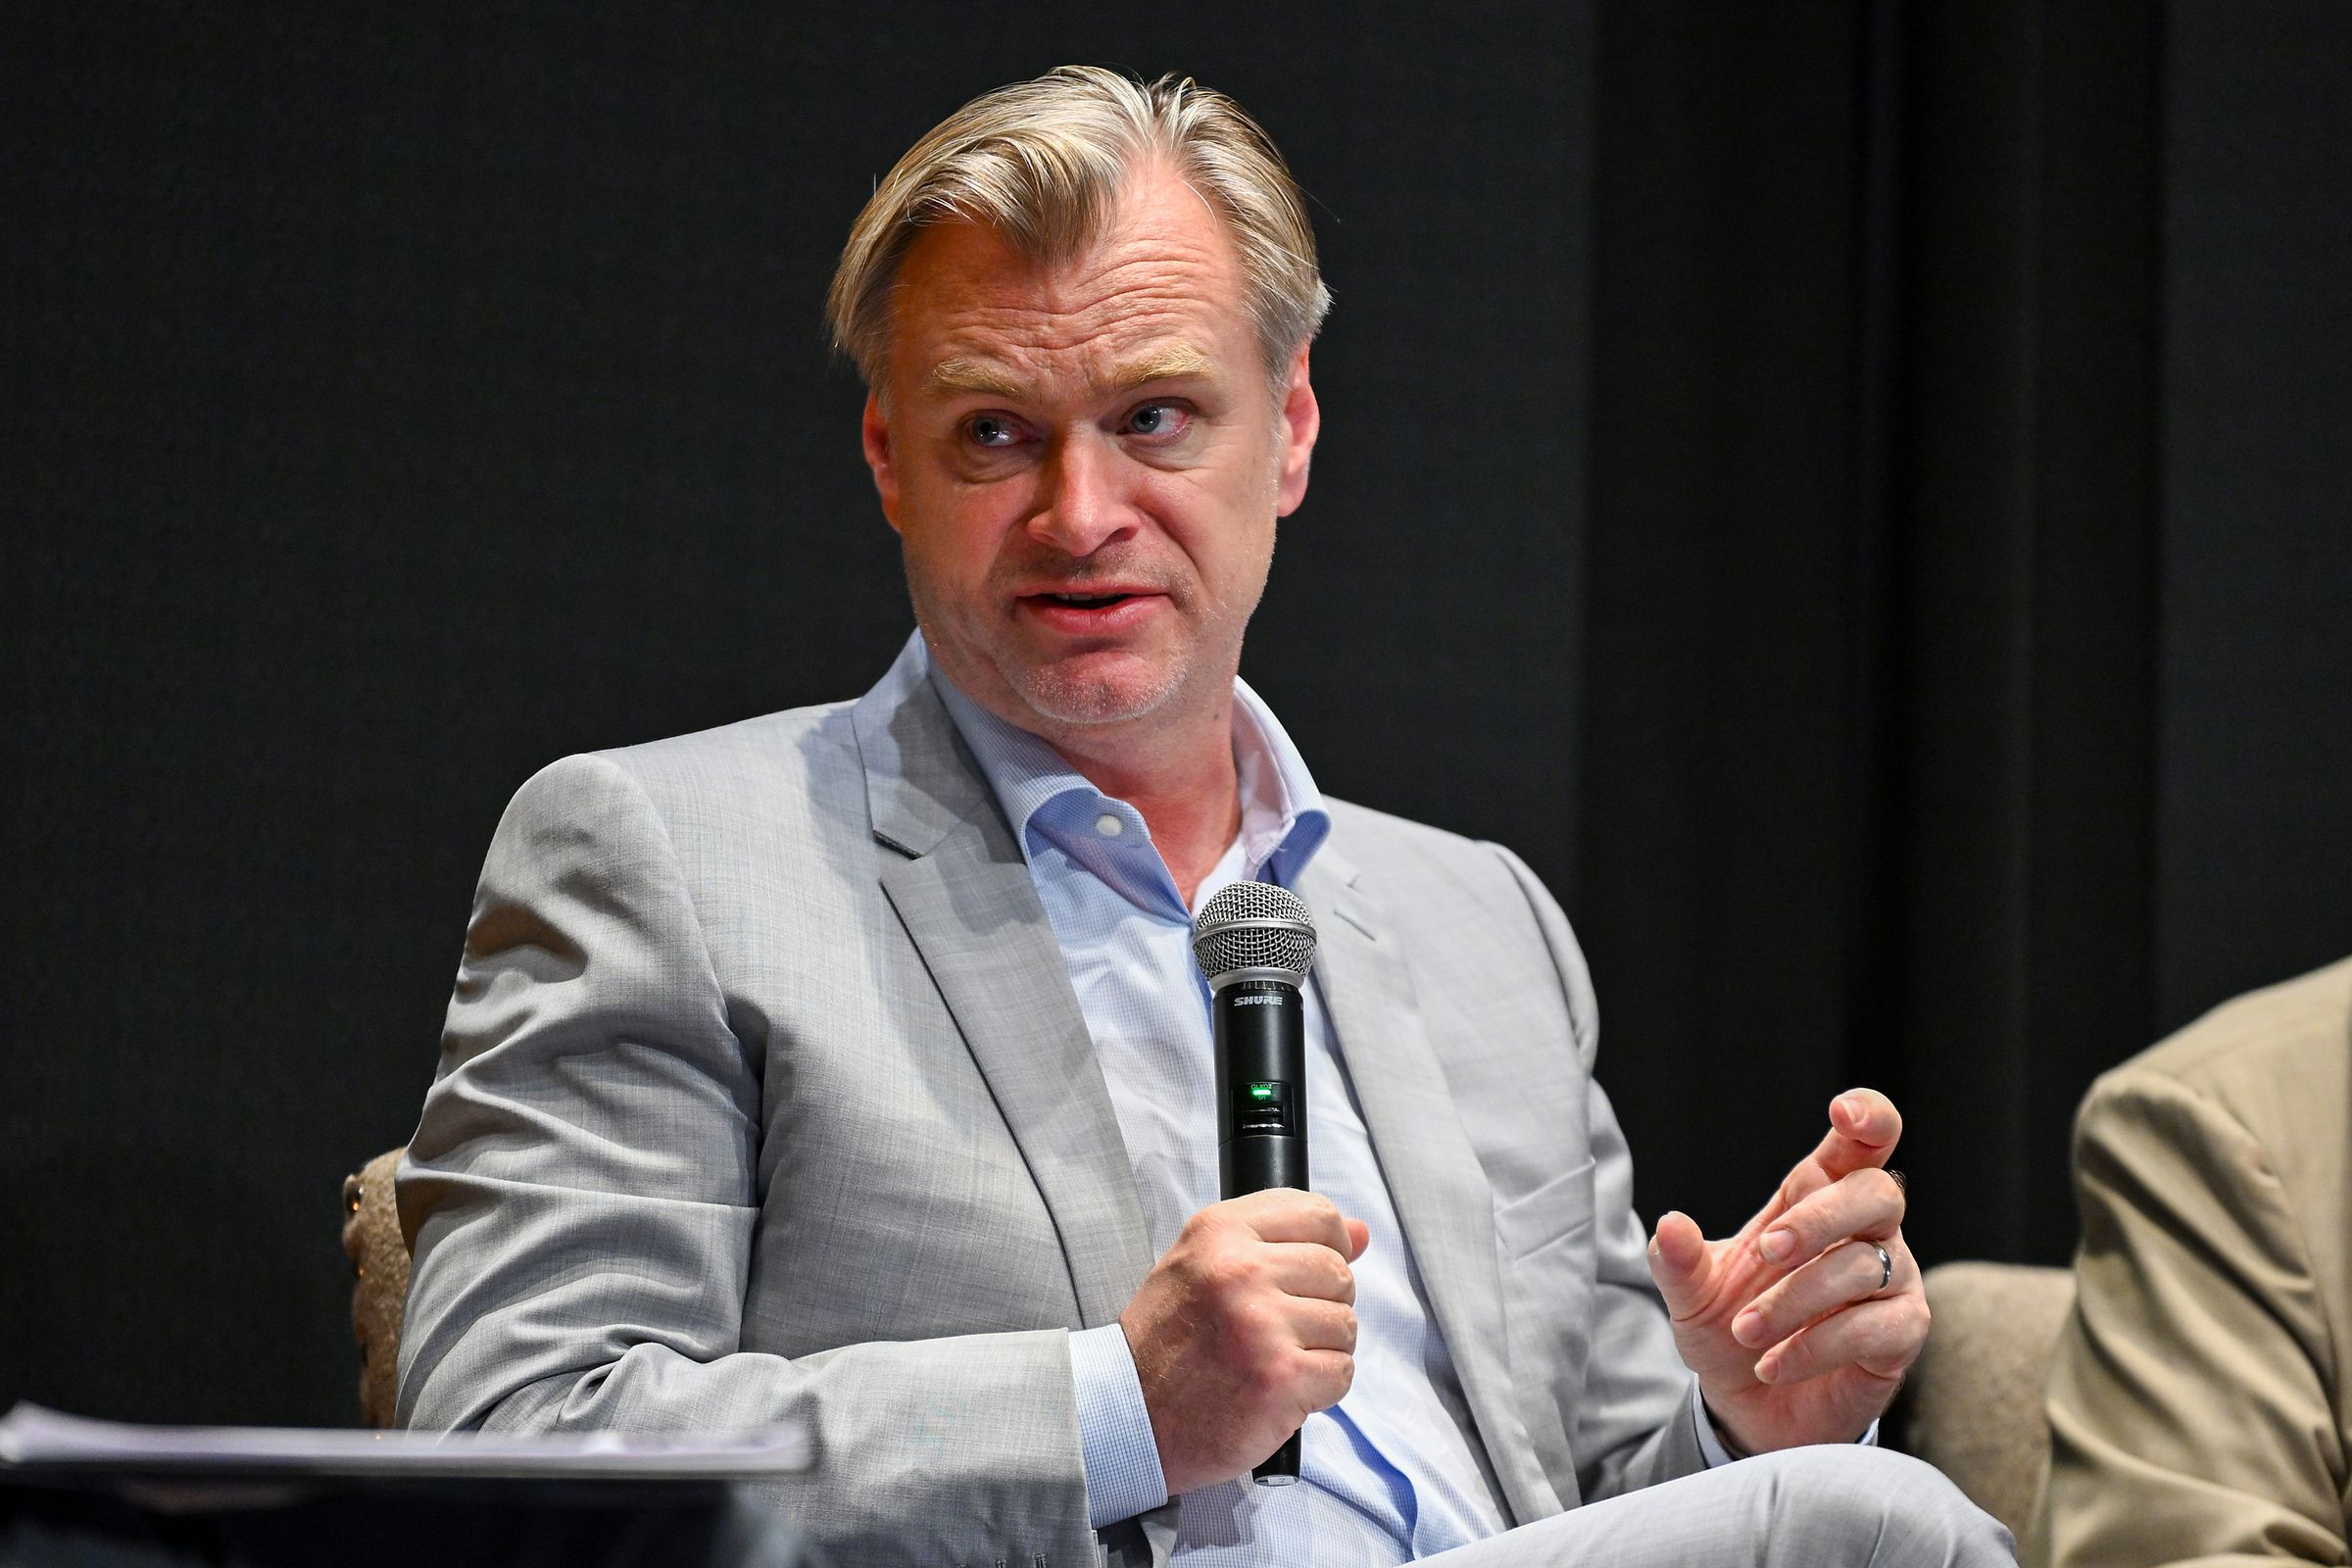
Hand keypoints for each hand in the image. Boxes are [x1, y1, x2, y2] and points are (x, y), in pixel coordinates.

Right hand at [1118, 1188, 1369, 1494]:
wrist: (1127, 1414)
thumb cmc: (1167, 1341)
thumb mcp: (1205, 1265)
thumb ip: (1278, 1240)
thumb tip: (1360, 1232)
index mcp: (1220, 1231)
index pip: (1318, 1215)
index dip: (1330, 1244)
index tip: (1312, 1273)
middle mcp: (1240, 1270)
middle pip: (1337, 1272)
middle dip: (1320, 1306)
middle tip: (1277, 1331)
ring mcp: (1262, 1324)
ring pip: (1345, 1324)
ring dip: (1320, 1350)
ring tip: (1272, 1360)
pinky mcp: (1280, 1378)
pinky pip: (1341, 1371)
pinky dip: (1319, 1390)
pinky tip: (1278, 1390)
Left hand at [1646, 1088, 1924, 1455]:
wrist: (1748, 1404)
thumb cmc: (1728, 1329)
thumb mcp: (1691, 1294)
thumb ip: (1678, 1260)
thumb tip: (1669, 1225)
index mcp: (1817, 1195)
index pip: (1865, 1142)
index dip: (1868, 1116)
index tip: (1841, 1112)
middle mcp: (1866, 1229)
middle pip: (1876, 1193)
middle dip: (1818, 1219)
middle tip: (1766, 1251)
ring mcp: (1892, 1279)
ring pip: (1863, 1266)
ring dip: (1794, 1302)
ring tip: (1745, 1332)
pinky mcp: (1902, 1332)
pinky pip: (1874, 1327)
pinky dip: (1814, 1346)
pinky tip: (1772, 1364)